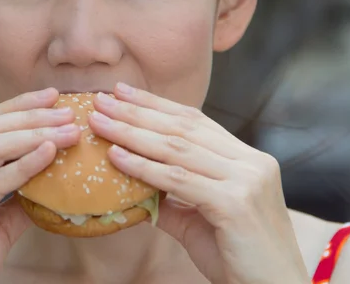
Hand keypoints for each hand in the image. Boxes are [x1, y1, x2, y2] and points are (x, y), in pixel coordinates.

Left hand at [89, 83, 308, 283]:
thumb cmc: (237, 257)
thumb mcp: (201, 219)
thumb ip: (172, 197)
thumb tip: (134, 183)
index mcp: (246, 159)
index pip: (195, 120)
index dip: (156, 104)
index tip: (122, 92)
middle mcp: (250, 162)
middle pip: (183, 127)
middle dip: (137, 111)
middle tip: (101, 99)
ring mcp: (246, 180)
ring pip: (177, 148)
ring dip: (132, 132)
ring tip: (99, 122)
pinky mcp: (235, 203)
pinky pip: (178, 180)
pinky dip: (144, 167)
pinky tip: (116, 156)